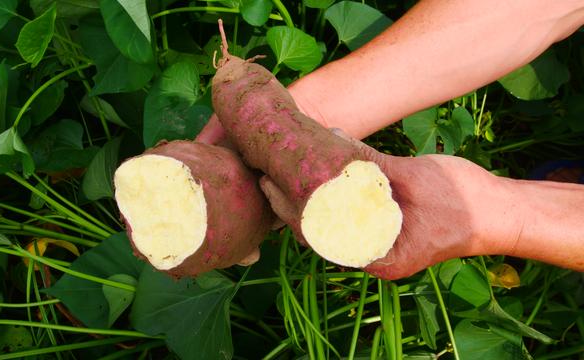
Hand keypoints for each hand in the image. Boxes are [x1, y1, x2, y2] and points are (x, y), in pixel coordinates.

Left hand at [260, 130, 517, 278]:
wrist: (497, 213)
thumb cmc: (463, 201)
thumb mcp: (413, 177)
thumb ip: (370, 165)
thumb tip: (331, 139)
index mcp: (378, 254)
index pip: (320, 234)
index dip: (290, 208)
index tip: (269, 182)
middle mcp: (371, 253)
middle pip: (318, 230)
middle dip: (290, 202)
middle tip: (263, 174)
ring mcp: (376, 243)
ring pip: (328, 222)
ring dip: (305, 197)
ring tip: (279, 171)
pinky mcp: (380, 229)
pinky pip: (344, 214)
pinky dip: (328, 194)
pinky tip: (313, 172)